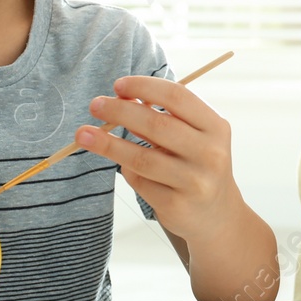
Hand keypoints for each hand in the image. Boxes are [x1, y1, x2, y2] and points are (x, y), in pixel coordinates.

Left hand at [79, 74, 241, 244]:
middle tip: (95, 105)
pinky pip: (140, 182)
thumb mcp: (191, 137)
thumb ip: (161, 118)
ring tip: (84, 134)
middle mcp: (210, 153)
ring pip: (142, 158)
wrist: (216, 215)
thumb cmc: (196, 164)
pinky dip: (126, 169)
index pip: (177, 97)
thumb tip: (121, 99)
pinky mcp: (177, 205)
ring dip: (108, 144)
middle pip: (157, 124)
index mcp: (215, 127)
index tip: (118, 86)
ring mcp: (195, 182)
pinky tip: (121, 163)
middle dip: (120, 111)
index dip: (144, 87)